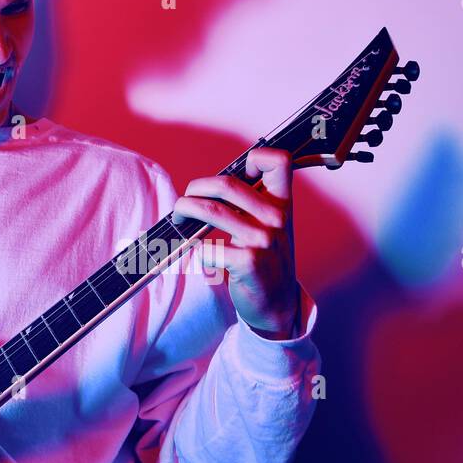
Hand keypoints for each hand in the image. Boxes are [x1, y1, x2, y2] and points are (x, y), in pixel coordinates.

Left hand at [170, 146, 300, 338]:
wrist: (277, 305)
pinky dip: (196, 250)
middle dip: (195, 189)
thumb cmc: (266, 261)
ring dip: (185, 212)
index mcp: (283, 203)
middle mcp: (277, 218)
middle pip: (226, 184)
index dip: (255, 158)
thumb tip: (210, 186)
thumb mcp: (270, 226)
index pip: (279, 161)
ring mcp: (264, 240)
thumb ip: (253, 203)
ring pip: (211, 211)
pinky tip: (198, 254)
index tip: (237, 175)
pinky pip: (209, 248)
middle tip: (186, 203)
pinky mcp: (250, 263)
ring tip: (179, 220)